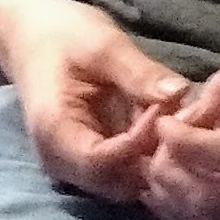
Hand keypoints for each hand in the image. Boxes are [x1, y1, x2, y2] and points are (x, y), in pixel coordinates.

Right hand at [0, 0, 188, 199]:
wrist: (36, 38)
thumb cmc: (66, 37)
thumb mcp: (104, 46)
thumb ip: (139, 73)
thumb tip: (181, 93)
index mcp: (56, 132)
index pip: (103, 162)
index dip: (142, 141)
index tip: (167, 109)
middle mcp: (63, 160)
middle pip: (118, 183)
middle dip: (156, 158)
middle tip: (183, 120)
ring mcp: (77, 163)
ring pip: (127, 183)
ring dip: (157, 159)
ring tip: (180, 121)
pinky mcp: (94, 158)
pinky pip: (127, 170)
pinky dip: (152, 155)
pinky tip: (172, 126)